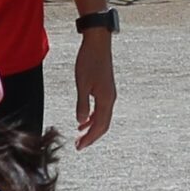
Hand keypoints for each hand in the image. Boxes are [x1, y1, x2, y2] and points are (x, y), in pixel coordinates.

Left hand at [73, 30, 115, 149]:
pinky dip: (92, 117)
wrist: (98, 43)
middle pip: (103, 124)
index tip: (79, 147)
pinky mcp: (106, 89)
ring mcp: (109, 94)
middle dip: (91, 136)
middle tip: (79, 146)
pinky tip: (83, 120)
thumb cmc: (88, 61)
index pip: (100, 125)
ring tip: (79, 135)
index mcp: (106, 99)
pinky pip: (101, 109)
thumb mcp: (82, 84)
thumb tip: (81, 122)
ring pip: (103, 117)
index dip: (90, 138)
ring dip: (92, 128)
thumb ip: (82, 104)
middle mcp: (111, 99)